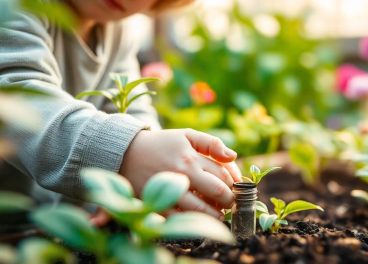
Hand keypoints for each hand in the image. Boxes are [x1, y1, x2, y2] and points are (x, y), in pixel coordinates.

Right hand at [120, 129, 241, 218]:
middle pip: (217, 191)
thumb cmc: (162, 143)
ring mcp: (170, 191)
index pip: (223, 173)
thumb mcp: (187, 135)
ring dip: (216, 213)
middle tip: (232, 202)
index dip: (235, 182)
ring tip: (220, 212)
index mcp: (192, 158)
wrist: (127, 153)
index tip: (237, 187)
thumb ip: (211, 143)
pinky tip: (200, 217)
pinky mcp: (158, 204)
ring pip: (201, 209)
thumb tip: (233, 157)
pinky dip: (194, 220)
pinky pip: (181, 218)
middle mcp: (183, 175)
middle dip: (230, 199)